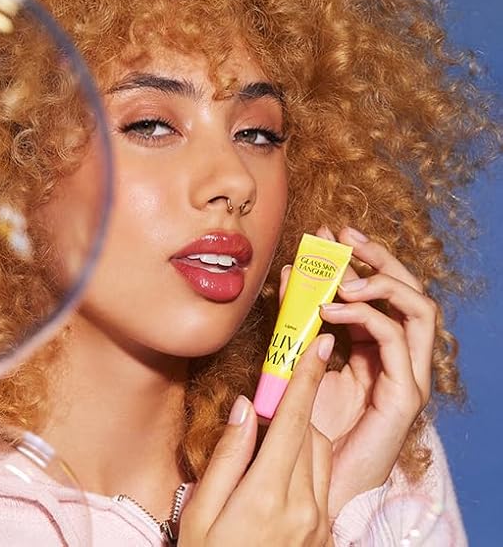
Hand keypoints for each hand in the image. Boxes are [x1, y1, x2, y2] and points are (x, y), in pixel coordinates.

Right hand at [178, 335, 333, 546]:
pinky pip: (325, 482)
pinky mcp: (326, 534)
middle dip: (296, 408)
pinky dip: (308, 462)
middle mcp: (306, 507)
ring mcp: (320, 523)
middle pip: (311, 434)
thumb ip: (228, 456)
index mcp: (270, 495)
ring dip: (302, 436)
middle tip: (270, 401)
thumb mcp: (200, 512)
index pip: (294, 422)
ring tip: (270, 442)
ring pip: (323, 455)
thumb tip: (246, 407)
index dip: (307, 379)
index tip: (319, 346)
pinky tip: (280, 474)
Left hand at [311, 225, 435, 517]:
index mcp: (375, 346)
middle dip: (380, 257)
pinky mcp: (404, 395)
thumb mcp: (299, 354)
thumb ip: (298, 317)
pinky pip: (395, 340)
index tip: (332, 233)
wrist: (311, 478)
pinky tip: (331, 310)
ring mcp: (406, 375)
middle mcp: (399, 356)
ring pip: (419, 309)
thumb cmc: (306, 421)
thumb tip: (291, 272)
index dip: (362, 257)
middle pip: (410, 291)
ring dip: (382, 282)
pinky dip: (366, 316)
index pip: (384, 291)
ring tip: (343, 277)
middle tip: (346, 237)